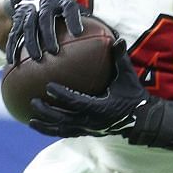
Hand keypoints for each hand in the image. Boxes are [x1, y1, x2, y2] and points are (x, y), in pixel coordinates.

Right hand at [5, 0, 82, 64]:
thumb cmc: (60, 7)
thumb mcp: (73, 8)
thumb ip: (88, 21)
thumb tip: (113, 40)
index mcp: (60, 1)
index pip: (69, 7)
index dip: (73, 18)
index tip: (78, 32)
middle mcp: (43, 4)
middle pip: (45, 18)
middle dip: (48, 34)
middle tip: (54, 51)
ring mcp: (28, 12)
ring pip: (28, 26)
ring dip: (31, 42)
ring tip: (37, 58)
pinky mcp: (17, 21)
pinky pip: (14, 34)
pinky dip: (12, 47)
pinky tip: (13, 62)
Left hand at [29, 41, 147, 137]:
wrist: (141, 119)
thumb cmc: (132, 94)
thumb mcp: (128, 76)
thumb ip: (120, 58)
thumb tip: (117, 39)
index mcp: (102, 108)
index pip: (78, 102)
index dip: (62, 96)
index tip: (48, 86)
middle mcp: (93, 123)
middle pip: (65, 119)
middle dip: (48, 112)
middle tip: (33, 101)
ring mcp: (89, 130)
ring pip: (63, 130)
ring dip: (46, 126)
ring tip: (30, 119)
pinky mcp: (87, 134)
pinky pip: (66, 133)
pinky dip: (52, 131)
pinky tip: (39, 125)